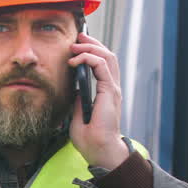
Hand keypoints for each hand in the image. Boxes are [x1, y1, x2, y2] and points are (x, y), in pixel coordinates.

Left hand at [69, 32, 129, 170]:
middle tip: (77, 37)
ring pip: (107, 57)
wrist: (99, 150)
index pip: (103, 64)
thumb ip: (79, 100)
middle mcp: (112, 88)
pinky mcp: (110, 92)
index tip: (76, 46)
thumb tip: (74, 89)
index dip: (92, 52)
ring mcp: (113, 89)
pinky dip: (89, 58)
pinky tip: (76, 61)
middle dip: (92, 43)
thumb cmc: (90, 138)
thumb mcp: (78, 114)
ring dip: (91, 48)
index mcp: (106, 92)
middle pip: (107, 56)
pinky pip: (102, 67)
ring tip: (75, 45)